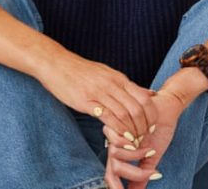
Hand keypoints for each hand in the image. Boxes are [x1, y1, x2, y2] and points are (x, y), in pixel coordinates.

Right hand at [36, 52, 157, 144]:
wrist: (57, 63)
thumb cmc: (82, 71)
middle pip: (137, 109)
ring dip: (131, 132)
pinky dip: (117, 130)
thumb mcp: (108, 74)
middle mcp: (112, 84)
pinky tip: (120, 138)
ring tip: (133, 143)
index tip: (151, 128)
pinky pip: (107, 117)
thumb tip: (149, 93)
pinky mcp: (86, 100)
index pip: (144, 99)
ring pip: (124, 115)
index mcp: (119, 78)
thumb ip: (127, 86)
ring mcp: (99, 92)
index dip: (151, 116)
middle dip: (143, 128)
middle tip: (143, 139)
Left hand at [103, 88, 186, 187]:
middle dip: (131, 173)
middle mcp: (114, 145)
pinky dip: (135, 142)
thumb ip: (141, 177)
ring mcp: (116, 132)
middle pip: (112, 167)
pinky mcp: (120, 120)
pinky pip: (120, 137)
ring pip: (115, 153)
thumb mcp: (151, 159)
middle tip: (149, 173)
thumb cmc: (157, 133)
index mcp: (120, 156)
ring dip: (136, 155)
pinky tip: (145, 137)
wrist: (165, 109)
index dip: (115, 187)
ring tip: (149, 150)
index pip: (110, 176)